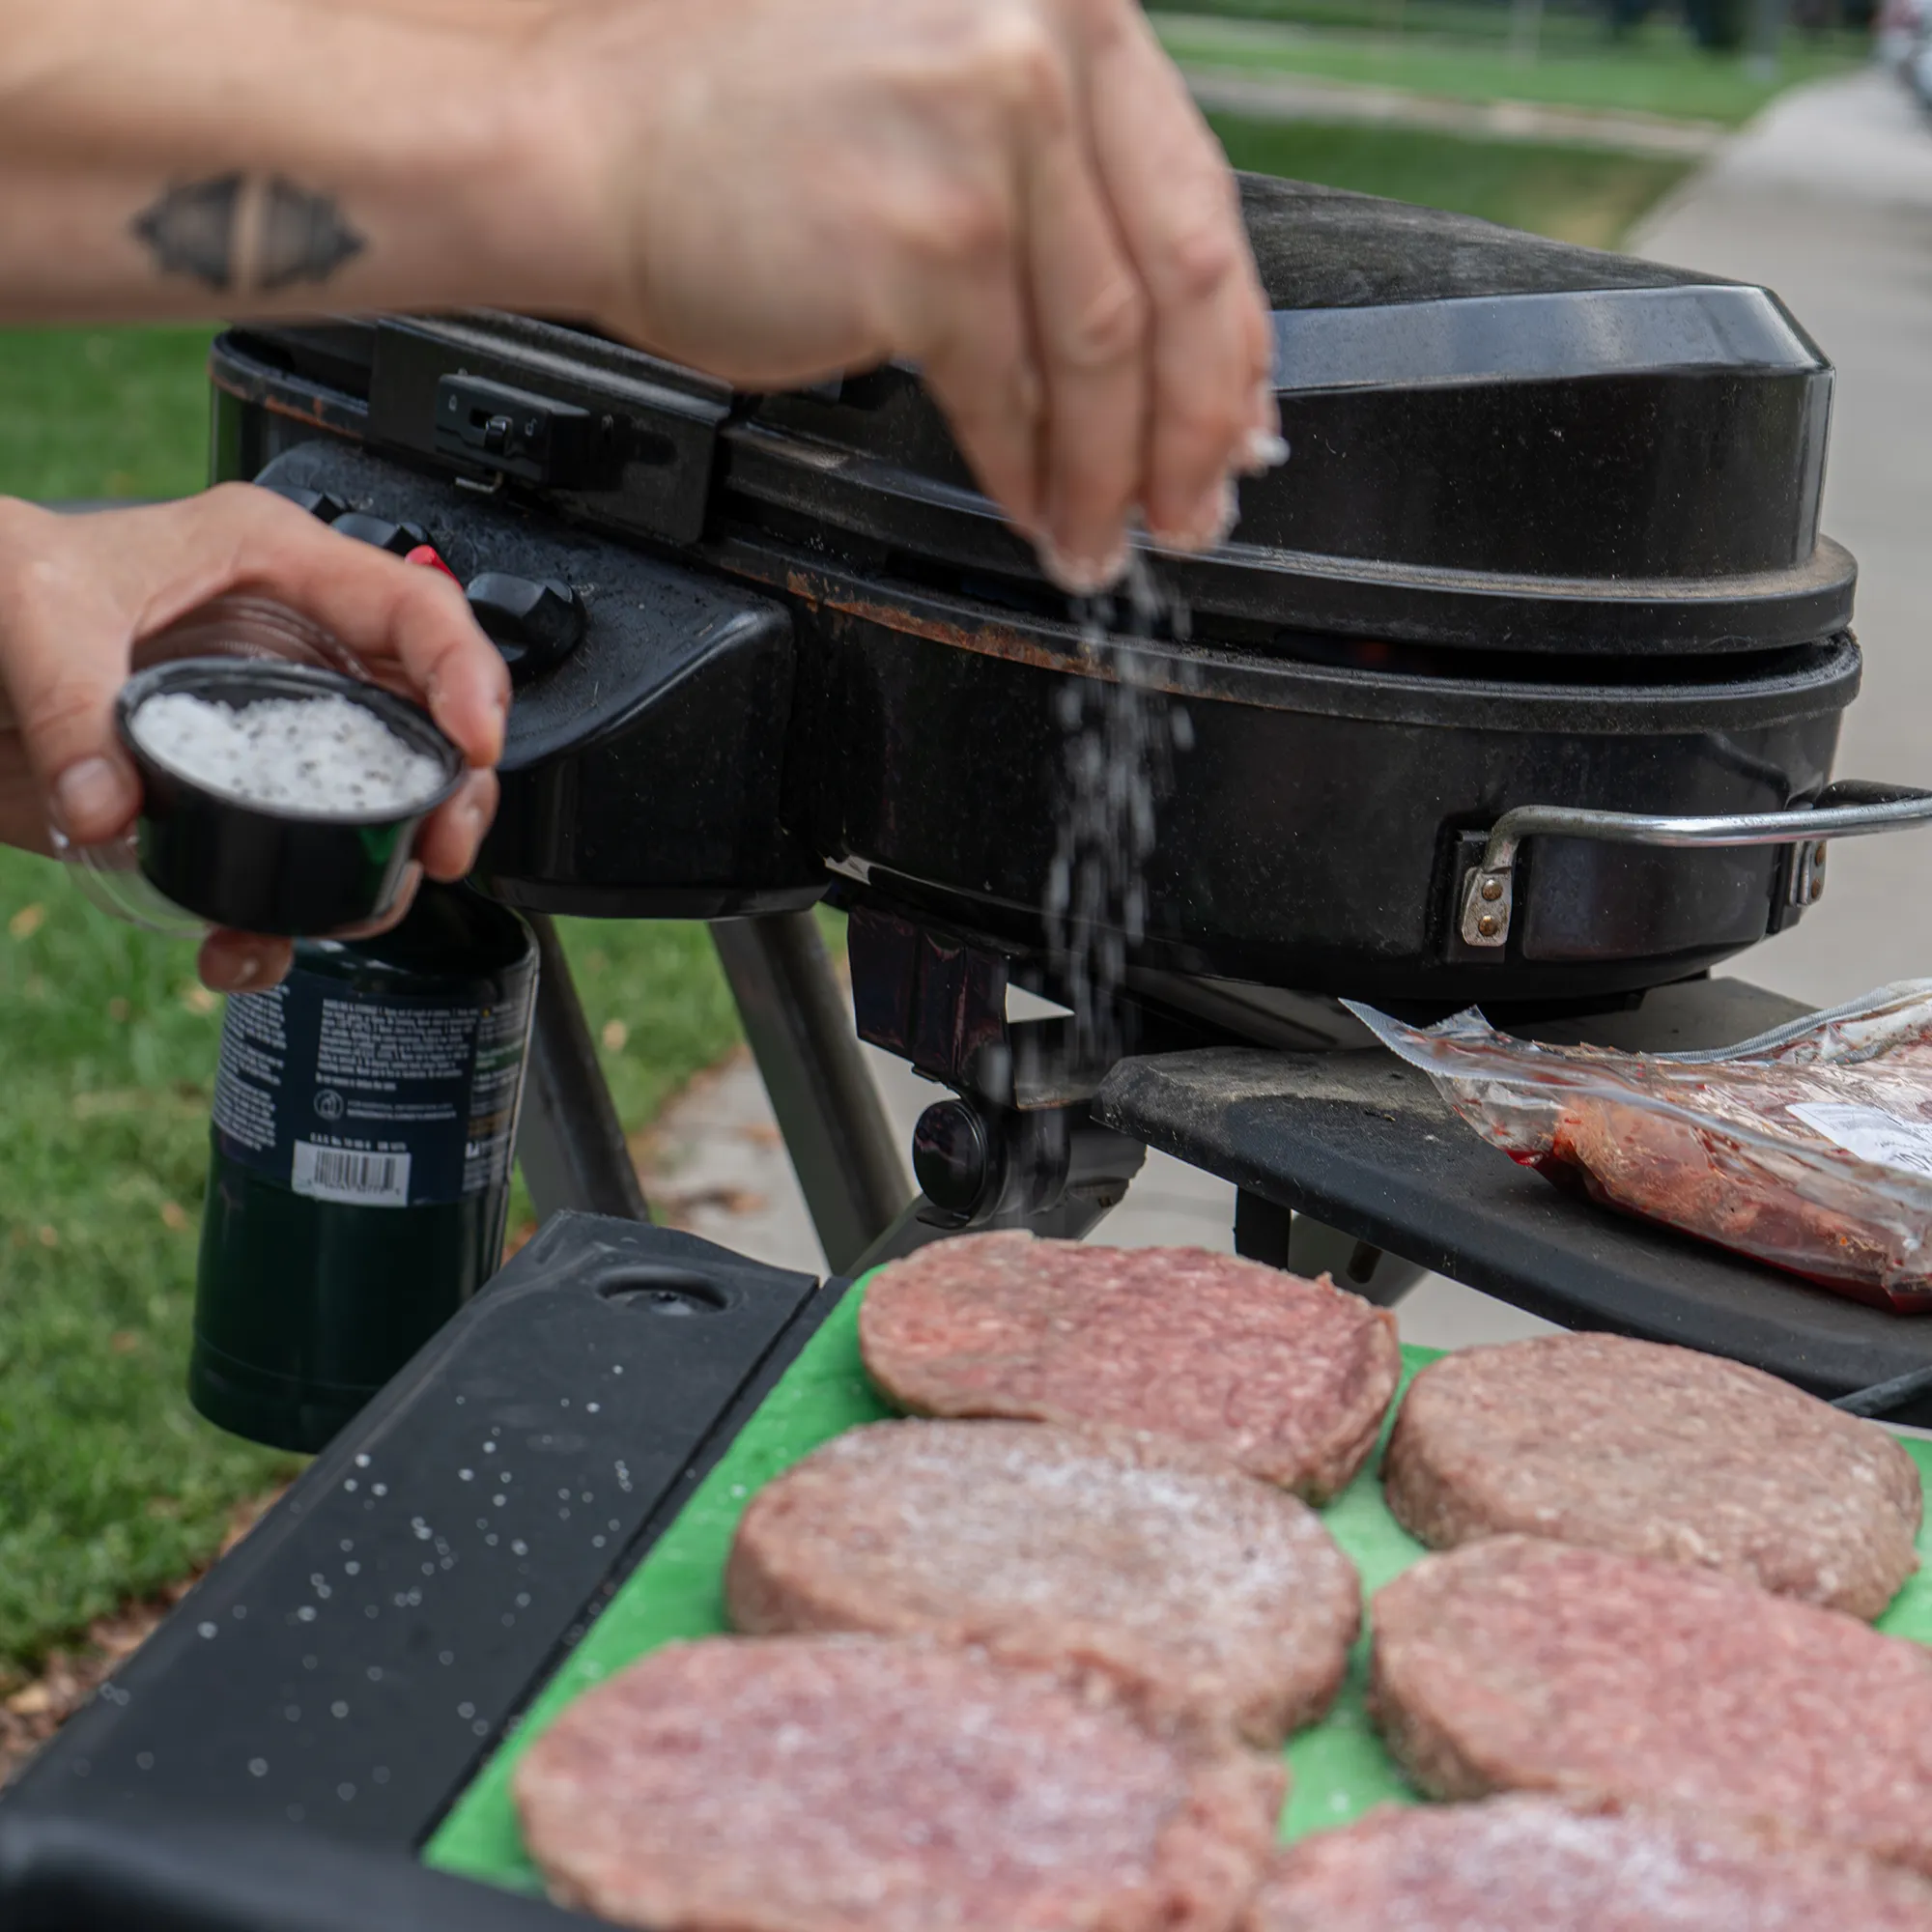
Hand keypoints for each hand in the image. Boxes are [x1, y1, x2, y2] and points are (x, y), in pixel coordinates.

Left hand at [0, 486, 509, 990]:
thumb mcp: (32, 602)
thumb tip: (109, 807)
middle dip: (453, 795)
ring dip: (380, 875)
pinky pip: (289, 871)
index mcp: (277, 569)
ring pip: (377, 812)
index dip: (468, 674)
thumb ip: (70, 698)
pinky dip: (280, 925)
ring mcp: (270, 735)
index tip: (474, 746)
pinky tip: (244, 945)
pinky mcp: (231, 804)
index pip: (416, 610)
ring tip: (355, 909)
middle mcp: (297, 656)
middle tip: (441, 847)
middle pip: (426, 725)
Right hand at [537, 0, 1275, 589]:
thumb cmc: (734, 124)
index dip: (1230, 337)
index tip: (1235, 418)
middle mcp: (1037, 40)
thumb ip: (1058, 180)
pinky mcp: (927, 241)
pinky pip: (1010, 395)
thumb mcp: (939, 90)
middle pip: (1178, 277)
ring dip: (1108, 471)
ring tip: (1101, 536)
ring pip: (1101, 354)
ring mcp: (985, 136)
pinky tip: (1033, 507)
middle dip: (1194, 426)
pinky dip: (1030, 472)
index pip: (1197, 192)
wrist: (582, 140)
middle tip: (1193, 507)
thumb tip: (1163, 333)